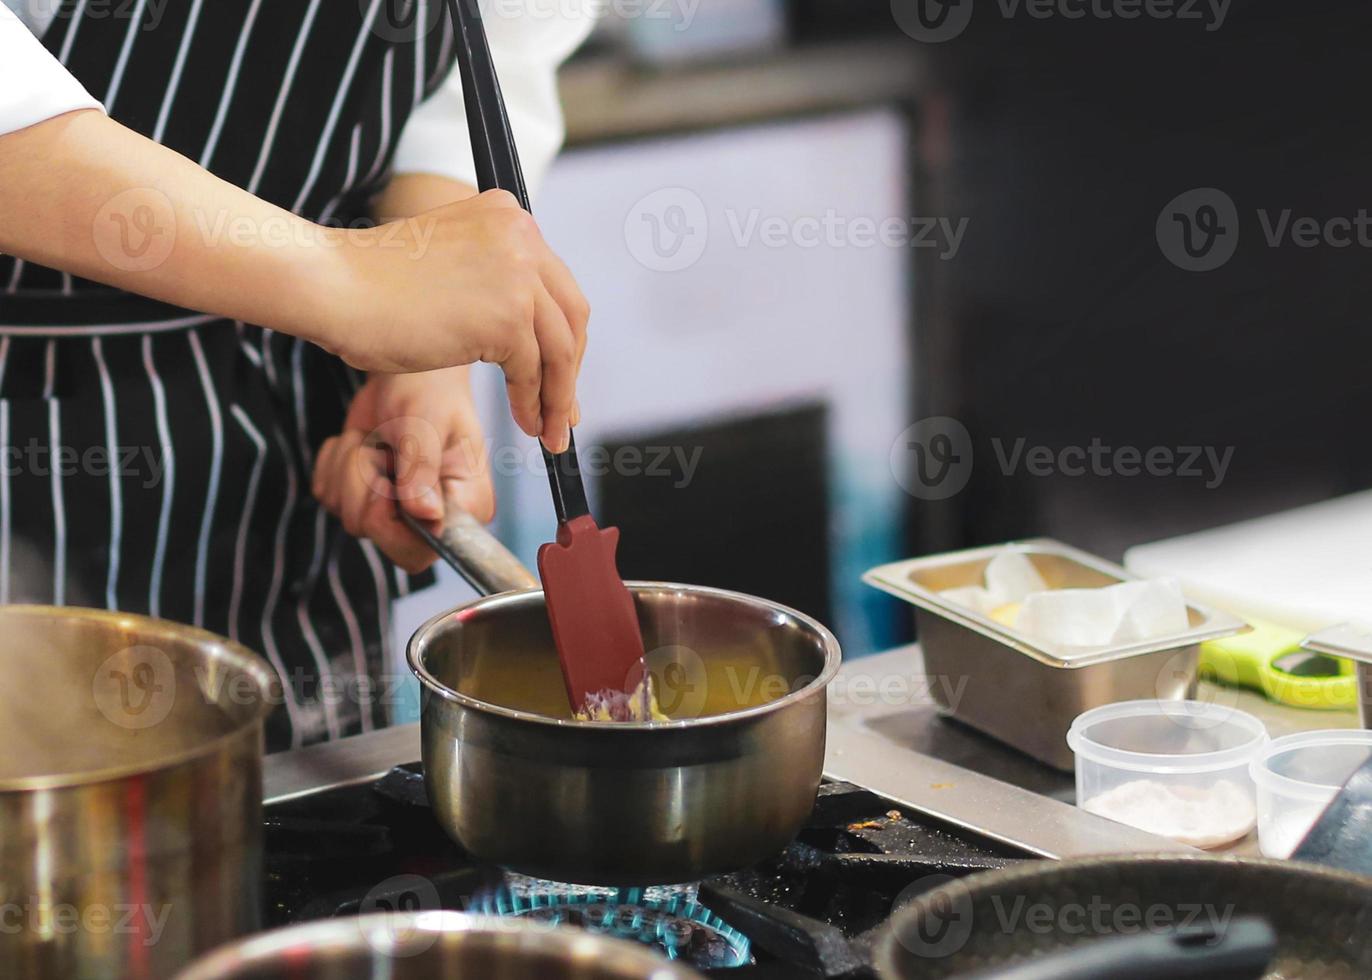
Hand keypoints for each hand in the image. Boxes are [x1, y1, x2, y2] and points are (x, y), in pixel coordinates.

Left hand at [312, 368, 494, 572]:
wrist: (409, 373)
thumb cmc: (430, 390)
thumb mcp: (427, 421)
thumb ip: (422, 467)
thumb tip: (425, 514)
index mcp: (464, 507)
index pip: (422, 551)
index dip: (390, 525)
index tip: (388, 482)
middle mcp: (434, 518)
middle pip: (376, 535)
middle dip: (363, 487)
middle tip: (380, 448)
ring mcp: (397, 511)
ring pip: (346, 516)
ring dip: (349, 469)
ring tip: (376, 440)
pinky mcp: (364, 497)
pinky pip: (327, 498)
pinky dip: (334, 465)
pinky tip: (360, 442)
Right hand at [321, 190, 587, 453]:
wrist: (331, 285)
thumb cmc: (371, 285)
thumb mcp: (449, 265)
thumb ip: (491, 282)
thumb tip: (531, 340)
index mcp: (508, 215)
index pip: (556, 284)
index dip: (563, 335)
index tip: (561, 372)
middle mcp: (521, 236)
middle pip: (570, 314)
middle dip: (568, 369)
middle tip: (565, 411)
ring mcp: (518, 274)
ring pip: (558, 347)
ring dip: (557, 395)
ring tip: (548, 431)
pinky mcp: (507, 316)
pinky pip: (532, 370)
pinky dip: (532, 402)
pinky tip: (526, 423)